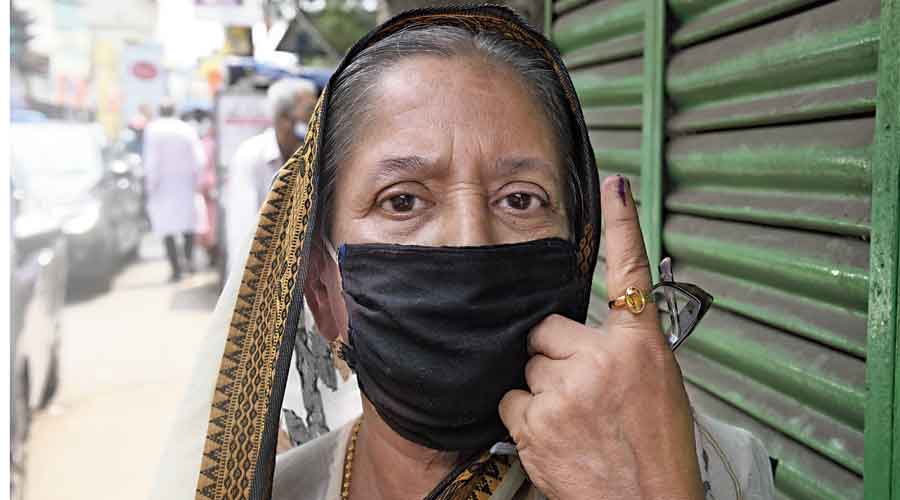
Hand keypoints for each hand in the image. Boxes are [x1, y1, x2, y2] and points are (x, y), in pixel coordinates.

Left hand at [498, 175, 702, 499]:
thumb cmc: (658, 455)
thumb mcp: (660, 390)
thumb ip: (625, 352)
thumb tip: (590, 337)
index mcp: (641, 349)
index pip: (631, 273)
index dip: (625, 224)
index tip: (616, 185)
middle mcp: (602, 360)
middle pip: (548, 328)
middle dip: (555, 352)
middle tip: (580, 388)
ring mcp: (564, 389)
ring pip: (527, 364)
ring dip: (541, 386)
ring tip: (574, 419)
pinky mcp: (535, 420)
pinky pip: (511, 398)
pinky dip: (525, 414)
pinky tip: (554, 434)